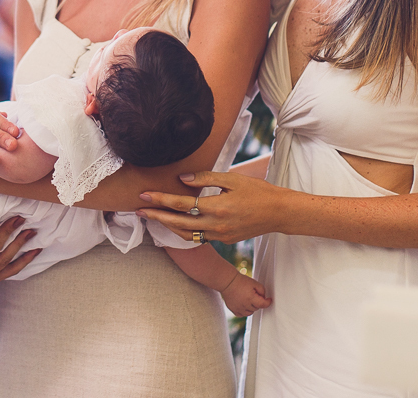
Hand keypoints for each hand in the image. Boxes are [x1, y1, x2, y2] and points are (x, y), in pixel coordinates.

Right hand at [0, 216, 40, 285]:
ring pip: (7, 262)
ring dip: (21, 246)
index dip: (4, 230)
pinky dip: (24, 261)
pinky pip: (11, 272)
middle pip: (0, 251)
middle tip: (24, 220)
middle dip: (14, 235)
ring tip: (32, 232)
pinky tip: (34, 251)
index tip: (15, 216)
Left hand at [137, 170, 292, 244]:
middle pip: (178, 223)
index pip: (181, 204)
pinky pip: (199, 237)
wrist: (279, 213)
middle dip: (157, 216)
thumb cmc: (257, 191)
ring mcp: (220, 236)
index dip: (161, 199)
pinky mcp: (224, 240)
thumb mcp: (232, 179)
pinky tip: (176, 224)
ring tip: (153, 217)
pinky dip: (185, 231)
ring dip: (168, 226)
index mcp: (217, 208)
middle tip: (138, 210)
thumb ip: (205, 178)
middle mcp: (216, 225)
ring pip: (187, 234)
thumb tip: (182, 179)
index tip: (144, 195)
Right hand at [220, 272, 270, 316]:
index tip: (269, 300)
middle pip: (256, 308)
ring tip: (248, 299)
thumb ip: (262, 291)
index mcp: (251, 298)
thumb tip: (263, 298)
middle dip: (257, 302)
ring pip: (250, 313)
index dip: (268, 302)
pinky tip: (243, 304)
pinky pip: (242, 314)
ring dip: (251, 307)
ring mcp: (238, 308)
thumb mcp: (254, 283)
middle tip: (254, 294)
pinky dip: (244, 311)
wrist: (227, 282)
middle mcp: (244, 305)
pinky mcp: (233, 310)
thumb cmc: (240, 281)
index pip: (263, 305)